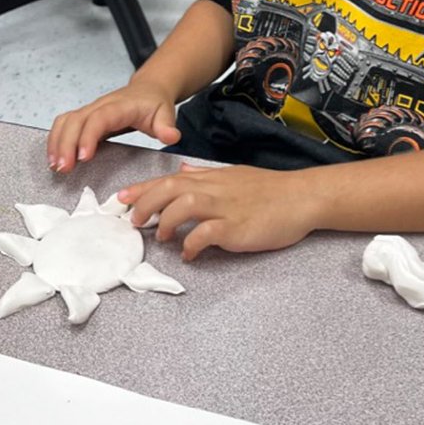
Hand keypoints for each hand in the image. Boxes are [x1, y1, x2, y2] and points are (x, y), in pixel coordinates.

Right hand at [47, 79, 180, 172]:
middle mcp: (100, 106)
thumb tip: (171, 137)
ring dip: (57, 143)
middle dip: (66, 144)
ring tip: (55, 166)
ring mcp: (90, 110)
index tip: (84, 156)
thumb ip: (167, 126)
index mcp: (120, 106)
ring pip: (66, 122)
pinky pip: (64, 124)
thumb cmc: (154, 103)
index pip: (99, 119)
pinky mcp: (84, 117)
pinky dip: (55, 140)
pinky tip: (54, 158)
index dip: (89, 136)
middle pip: (76, 120)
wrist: (148, 89)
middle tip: (63, 168)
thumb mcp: (165, 113)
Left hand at [120, 161, 319, 257]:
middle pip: (171, 189)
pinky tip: (190, 253)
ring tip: (162, 238)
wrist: (303, 197)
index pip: (169, 179)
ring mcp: (226, 208)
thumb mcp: (234, 175)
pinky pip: (207, 234)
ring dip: (167, 222)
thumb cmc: (271, 189)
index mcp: (212, 179)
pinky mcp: (237, 227)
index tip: (120, 199)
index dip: (142, 189)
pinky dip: (193, 244)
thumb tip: (183, 170)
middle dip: (146, 204)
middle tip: (133, 221)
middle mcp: (215, 190)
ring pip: (185, 205)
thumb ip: (206, 174)